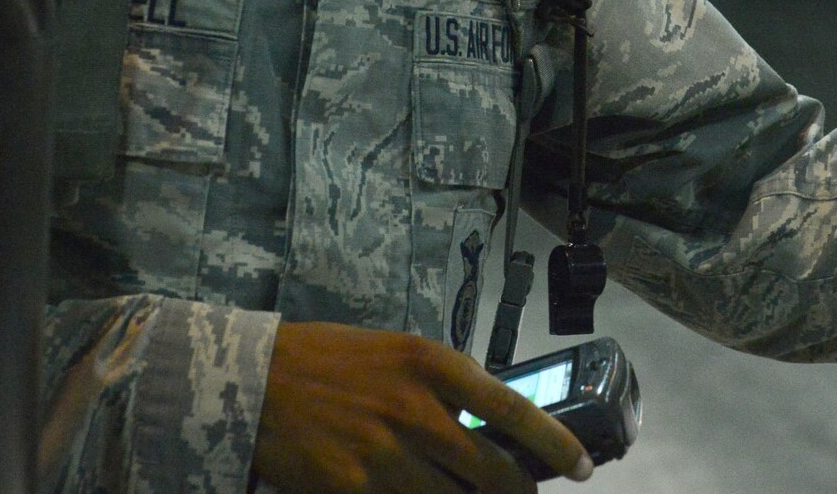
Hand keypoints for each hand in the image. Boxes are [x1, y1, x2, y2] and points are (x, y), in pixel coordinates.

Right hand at [254, 323, 590, 493]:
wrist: (255, 378)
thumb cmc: (329, 362)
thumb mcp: (397, 356)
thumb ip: (444, 388)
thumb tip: (491, 429)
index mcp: (431, 363)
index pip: (513, 409)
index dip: (554, 444)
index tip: (581, 466)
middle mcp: (414, 407)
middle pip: (491, 470)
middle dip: (517, 493)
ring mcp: (384, 452)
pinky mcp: (352, 486)